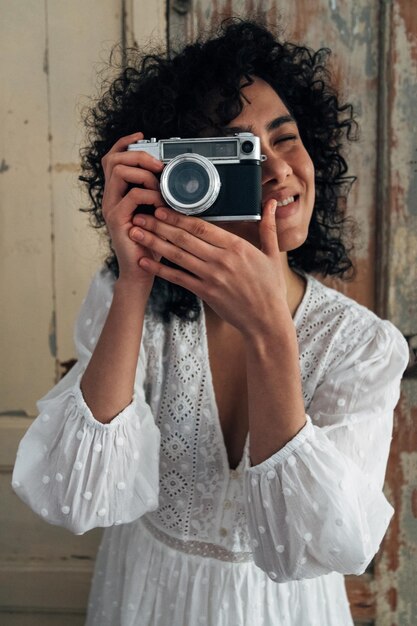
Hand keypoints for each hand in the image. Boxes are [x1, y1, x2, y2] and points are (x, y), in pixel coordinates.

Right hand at [101, 132, 165, 289]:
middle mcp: (110, 197)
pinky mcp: (116, 219)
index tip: (142, 137)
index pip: (112, 158)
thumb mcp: (156, 212)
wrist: (141, 270)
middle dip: (138, 155)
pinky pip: (132, 195)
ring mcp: (110, 208)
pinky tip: (161, 204)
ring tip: (160, 187)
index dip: (125, 143)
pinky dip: (150, 195)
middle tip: (158, 166)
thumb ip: (157, 193)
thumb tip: (172, 175)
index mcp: (117, 193)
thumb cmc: (151, 242)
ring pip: (119, 171)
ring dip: (144, 174)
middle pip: (113, 159)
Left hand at [129, 200, 290, 336]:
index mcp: (236, 247)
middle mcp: (221, 260)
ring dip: (154, 243)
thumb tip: (272, 202)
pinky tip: (145, 262)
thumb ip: (269, 228)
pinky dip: (160, 269)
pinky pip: (178, 278)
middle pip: (184, 238)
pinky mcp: (205, 293)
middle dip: (158, 225)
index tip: (161, 208)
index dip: (178, 217)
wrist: (266, 321)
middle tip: (139, 215)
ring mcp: (211, 277)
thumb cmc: (270, 288)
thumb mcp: (273, 255)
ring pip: (177, 256)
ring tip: (135, 233)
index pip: (202, 227)